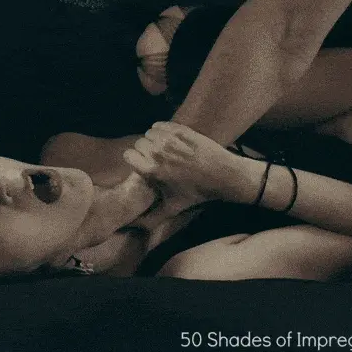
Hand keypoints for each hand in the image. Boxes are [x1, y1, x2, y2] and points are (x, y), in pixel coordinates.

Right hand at [123, 121, 254, 215]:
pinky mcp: (182, 130)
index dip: (134, 159)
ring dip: (153, 139)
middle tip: (155, 157)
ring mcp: (171, 140)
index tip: (141, 163)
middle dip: (144, 150)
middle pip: (139, 143)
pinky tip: (170, 139)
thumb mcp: (173, 208)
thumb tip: (134, 227)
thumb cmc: (197, 193)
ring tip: (163, 148)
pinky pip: (161, 125)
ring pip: (149, 133)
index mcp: (154, 171)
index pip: (128, 155)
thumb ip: (152, 218)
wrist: (223, 176)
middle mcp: (159, 153)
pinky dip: (162, 130)